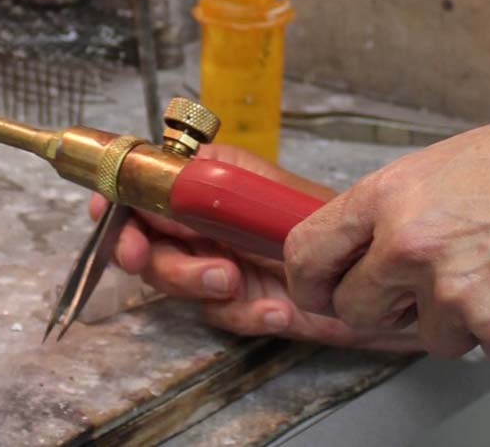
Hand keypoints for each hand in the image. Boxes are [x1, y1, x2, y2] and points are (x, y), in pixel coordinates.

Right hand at [92, 143, 423, 351]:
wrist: (380, 273)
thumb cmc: (332, 220)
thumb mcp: (264, 191)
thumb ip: (209, 182)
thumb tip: (161, 173)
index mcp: (209, 180)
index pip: (143, 184)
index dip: (118, 201)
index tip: (109, 216)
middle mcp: (207, 220)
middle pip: (145, 240)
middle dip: (160, 258)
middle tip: (192, 263)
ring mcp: (220, 262)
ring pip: (175, 281)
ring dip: (199, 284)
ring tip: (236, 282)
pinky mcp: (241, 304)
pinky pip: (218, 315)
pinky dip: (244, 314)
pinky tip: (274, 309)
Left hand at [283, 101, 489, 363]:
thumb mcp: (457, 160)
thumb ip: (405, 204)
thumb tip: (371, 241)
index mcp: (393, 194)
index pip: (309, 251)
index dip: (309, 280)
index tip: (318, 290)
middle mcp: (411, 246)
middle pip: (355, 308)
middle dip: (383, 306)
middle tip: (424, 287)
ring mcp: (453, 296)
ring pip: (427, 333)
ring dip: (457, 316)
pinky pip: (483, 347)